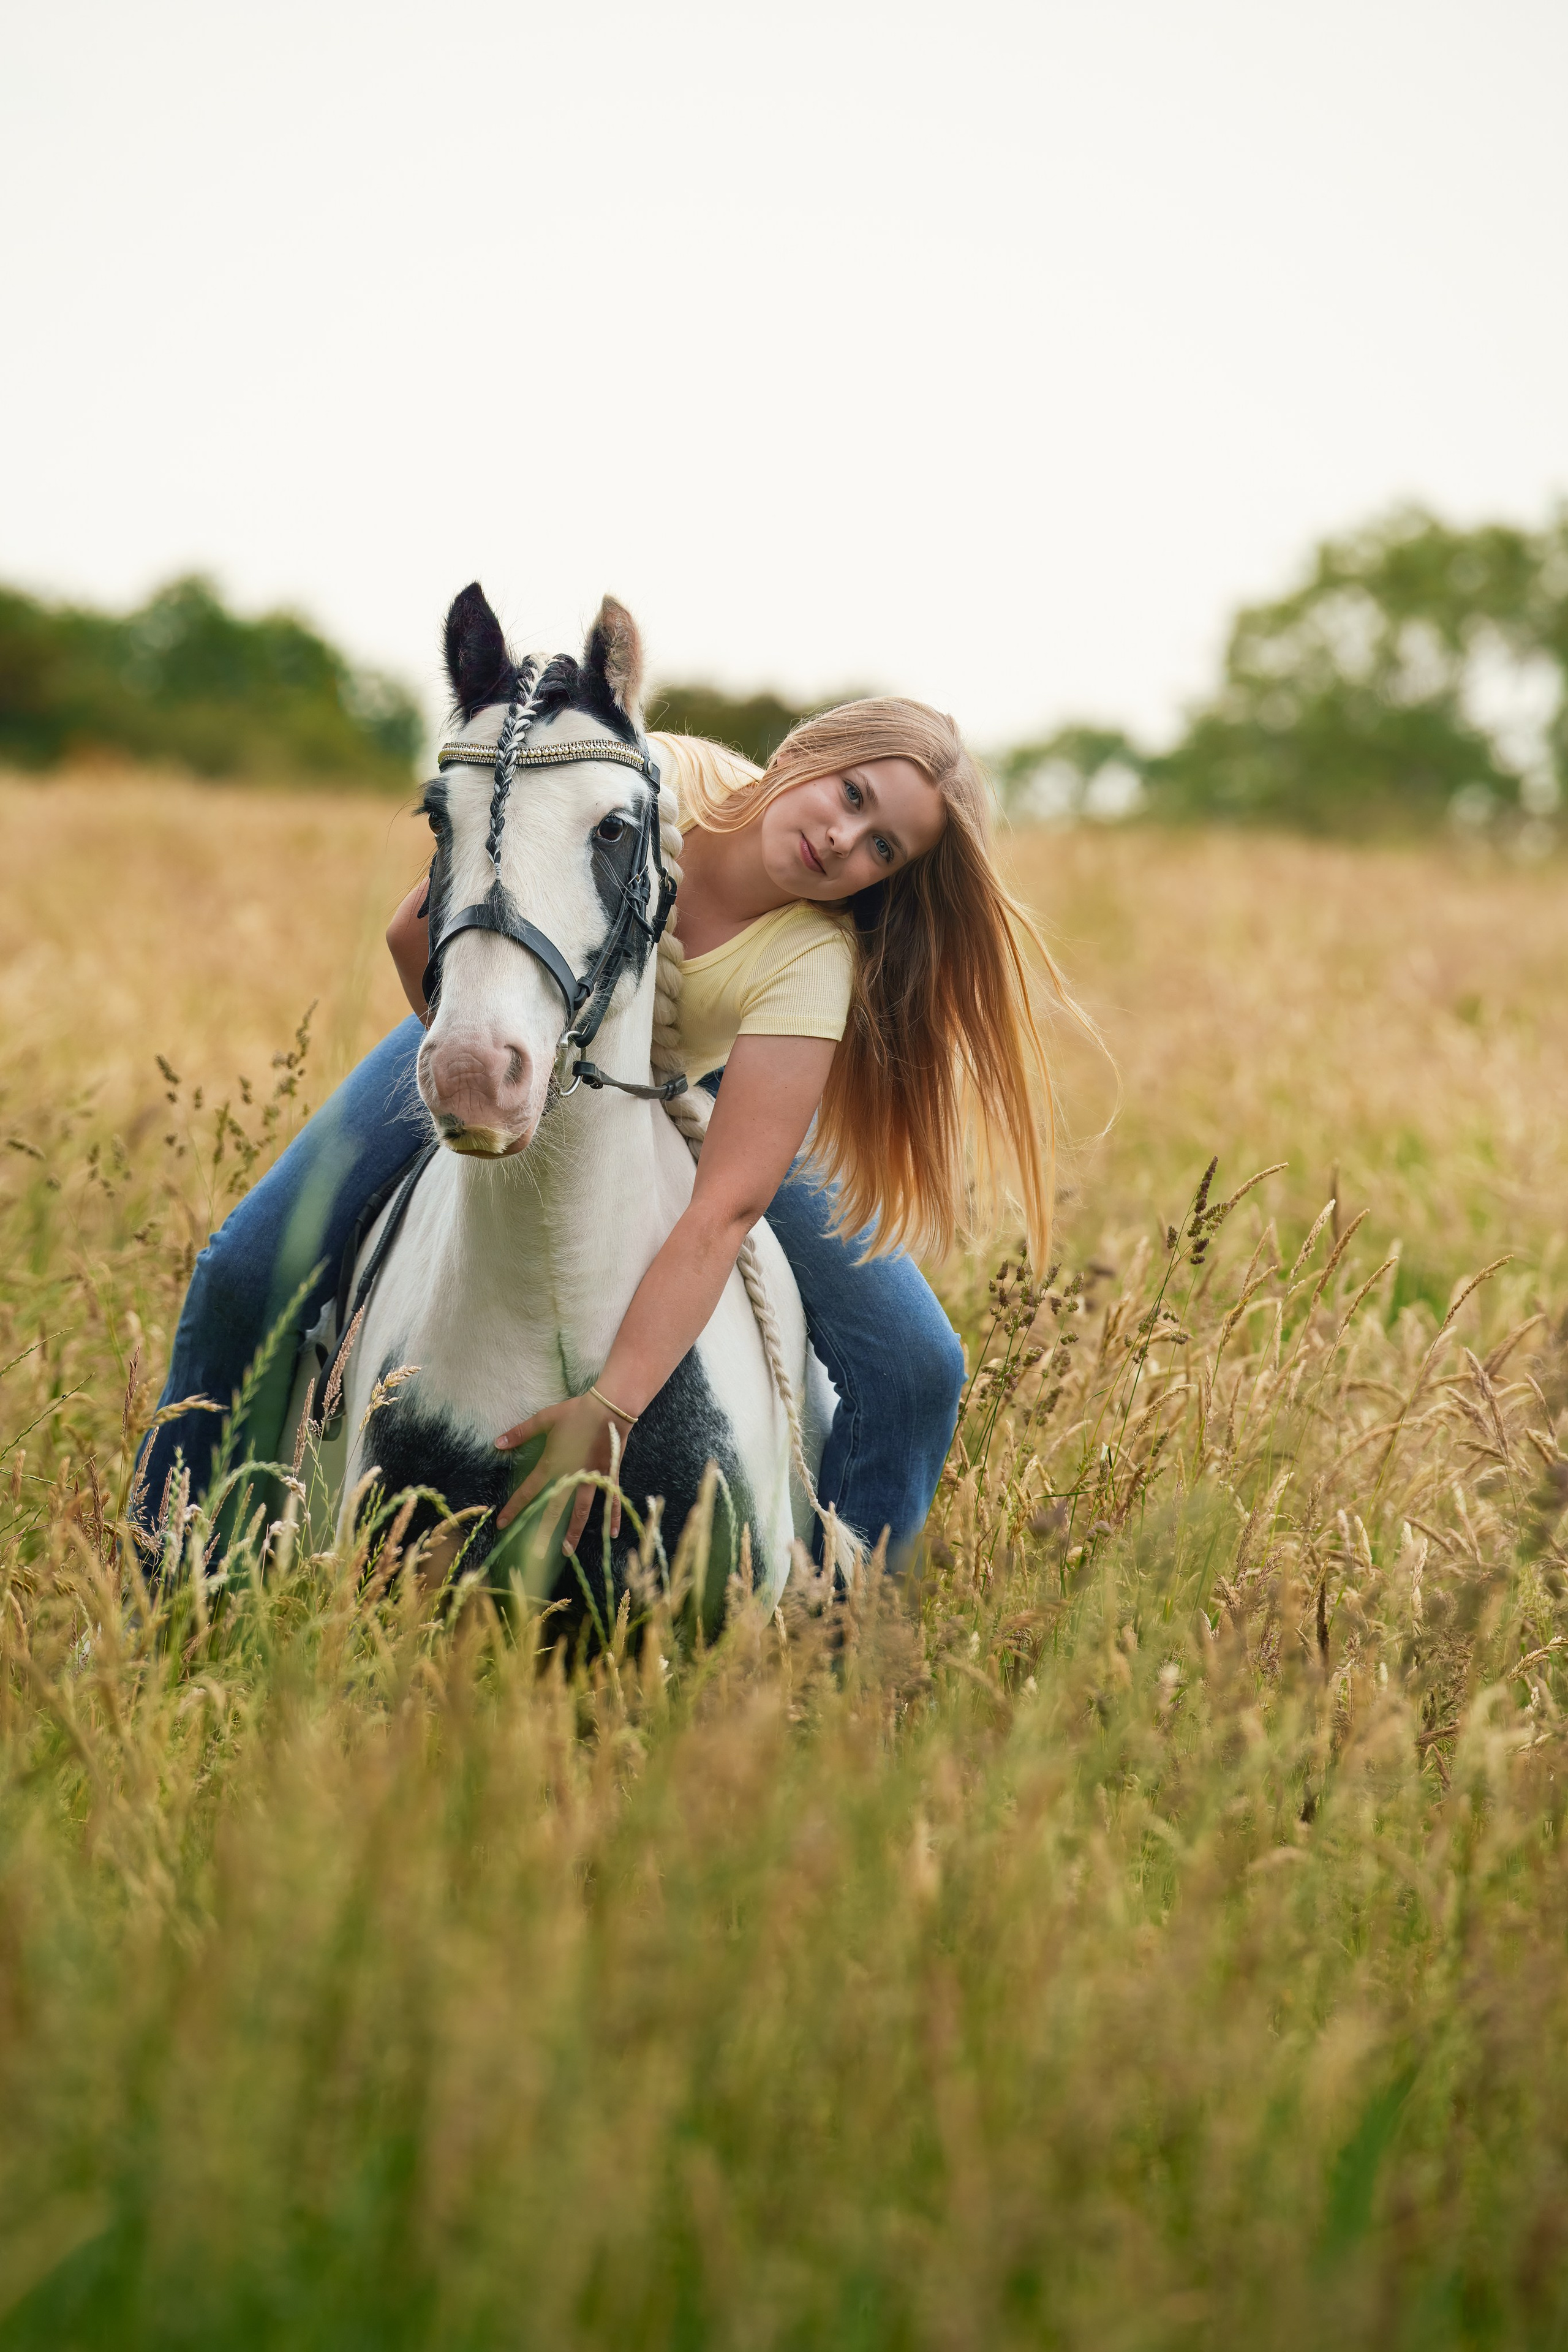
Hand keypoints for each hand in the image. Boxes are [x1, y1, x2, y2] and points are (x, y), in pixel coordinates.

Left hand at [495, 1390, 631, 1549]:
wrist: (609, 1408)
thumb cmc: (575, 1412)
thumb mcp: (545, 1419)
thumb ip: (520, 1433)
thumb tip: (497, 1443)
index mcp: (552, 1465)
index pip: (528, 1492)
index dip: (514, 1508)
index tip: (503, 1523)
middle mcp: (570, 1477)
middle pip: (554, 1510)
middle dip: (543, 1532)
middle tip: (536, 1553)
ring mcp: (591, 1479)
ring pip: (581, 1512)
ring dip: (574, 1532)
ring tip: (567, 1551)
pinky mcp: (608, 1476)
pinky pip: (610, 1500)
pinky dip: (611, 1516)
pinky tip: (612, 1534)